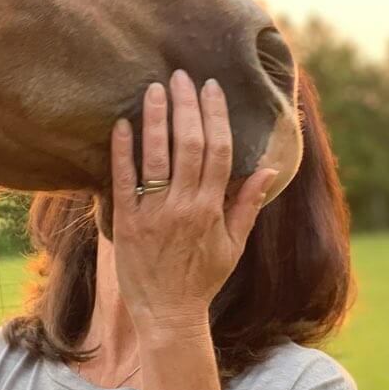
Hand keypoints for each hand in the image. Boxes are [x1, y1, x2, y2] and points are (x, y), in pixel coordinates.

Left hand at [110, 69, 279, 329]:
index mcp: (212, 208)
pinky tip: (121, 125)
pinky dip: (122, 152)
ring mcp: (154, 214)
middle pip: (189, 146)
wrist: (168, 314)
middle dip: (186, 107)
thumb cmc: (201, 279)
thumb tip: (267, 168)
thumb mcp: (233, 245)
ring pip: (156, 157)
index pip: (219, 150)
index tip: (212, 87)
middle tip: (181, 75)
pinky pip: (123, 181)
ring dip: (156, 119)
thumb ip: (247, 205)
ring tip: (154, 88)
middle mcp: (184, 206)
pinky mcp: (126, 224)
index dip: (216, 116)